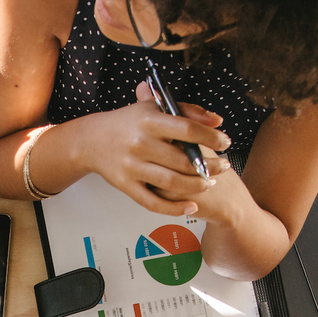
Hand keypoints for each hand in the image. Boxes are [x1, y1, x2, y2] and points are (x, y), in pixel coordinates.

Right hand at [75, 83, 231, 215]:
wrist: (91, 140)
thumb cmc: (128, 122)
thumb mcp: (153, 108)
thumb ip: (186, 111)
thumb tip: (217, 120)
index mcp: (148, 120)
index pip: (187, 129)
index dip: (211, 137)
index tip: (225, 142)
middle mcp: (140, 143)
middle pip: (183, 160)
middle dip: (210, 166)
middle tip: (225, 166)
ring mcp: (132, 167)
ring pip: (172, 183)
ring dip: (197, 186)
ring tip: (210, 182)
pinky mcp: (126, 186)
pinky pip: (153, 203)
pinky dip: (175, 208)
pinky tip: (191, 206)